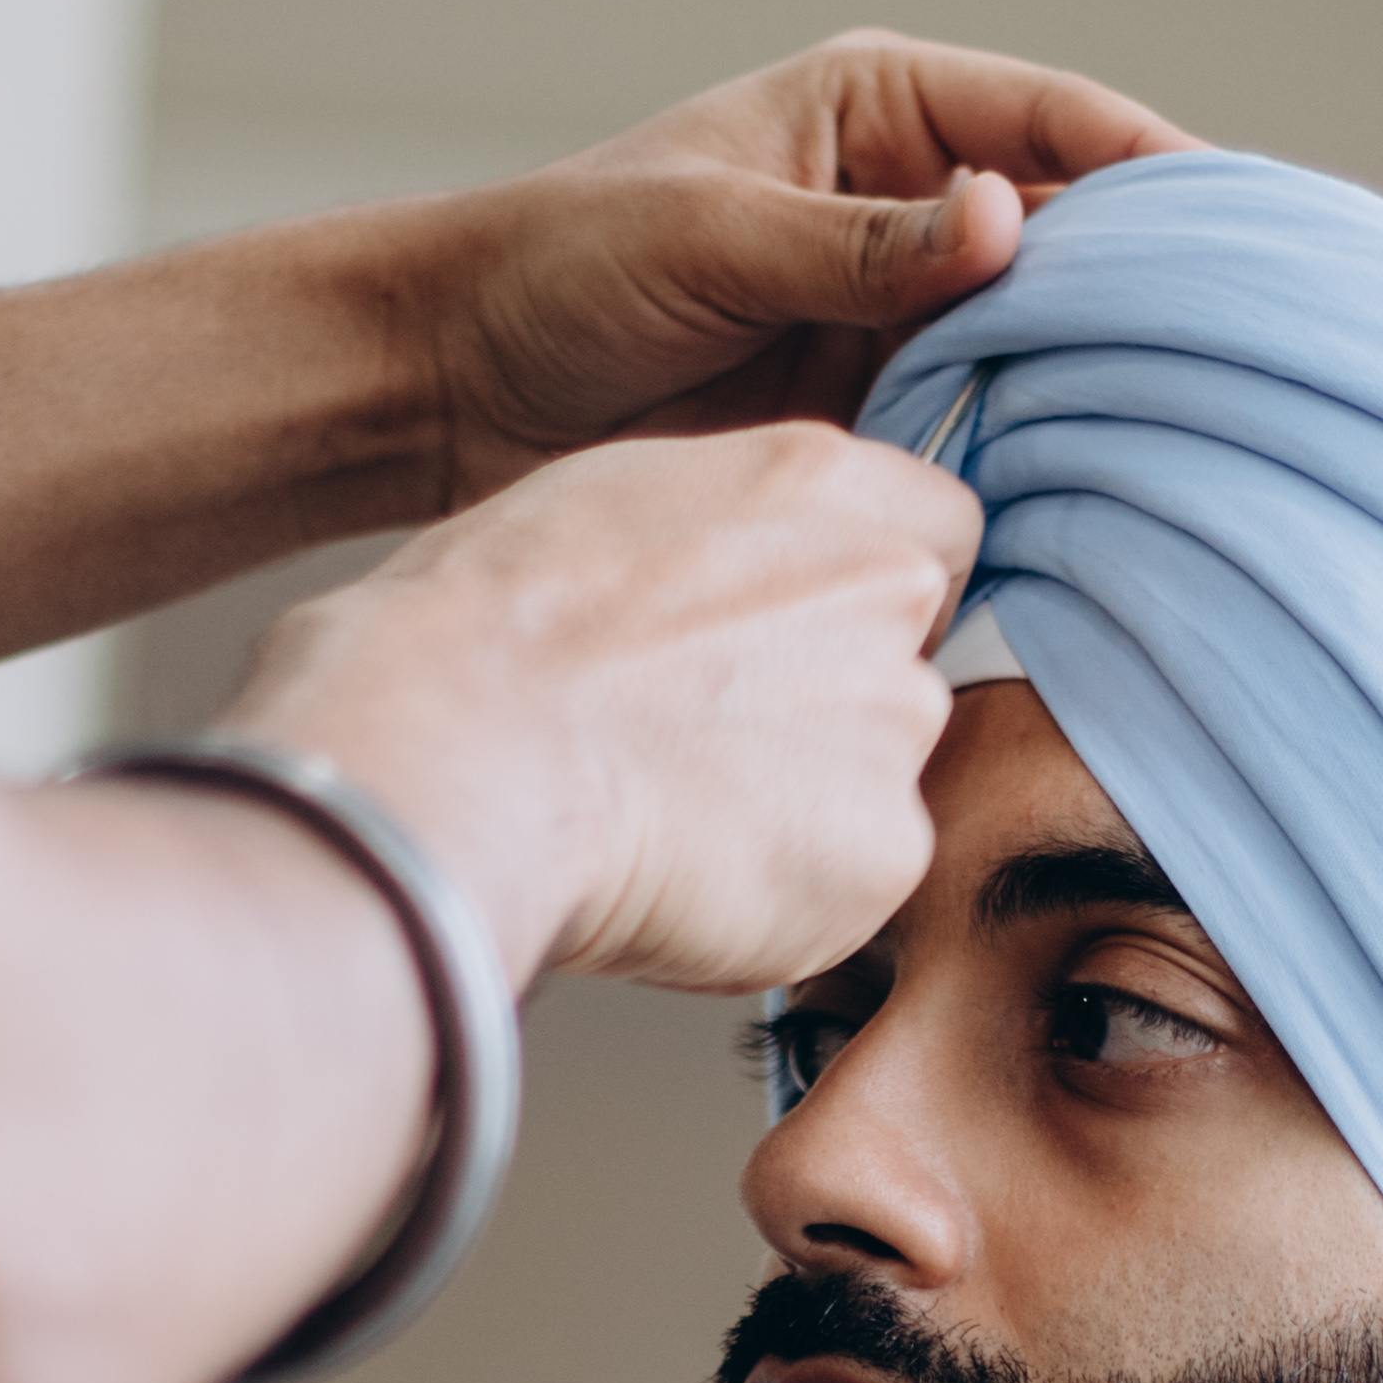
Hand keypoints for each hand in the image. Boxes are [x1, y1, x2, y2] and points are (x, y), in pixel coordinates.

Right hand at [233, 421, 977, 999]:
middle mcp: (884, 587)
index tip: (782, 643)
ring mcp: (895, 721)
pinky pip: (852, 887)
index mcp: (816, 480)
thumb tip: (720, 589)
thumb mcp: (603, 514)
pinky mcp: (883, 849)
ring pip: (879, 782)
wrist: (449, 754)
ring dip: (806, 810)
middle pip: (909, 665)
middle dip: (831, 714)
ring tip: (669, 816)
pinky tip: (681, 878)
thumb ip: (715, 542)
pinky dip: (785, 901)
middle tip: (701, 748)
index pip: (934, 529)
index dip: (861, 597)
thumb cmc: (471, 632)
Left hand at [395, 36, 1189, 499]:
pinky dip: (1043, 453)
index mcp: (880, 111)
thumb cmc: (558, 269)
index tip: (1254, 228)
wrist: (452, 390)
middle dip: (1163, 283)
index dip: (1163, 170)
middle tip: (1270, 345)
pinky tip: (1110, 492)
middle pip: (1079, 234)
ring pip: (1048, 339)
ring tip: (1218, 427)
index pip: (1058, 124)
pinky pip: (988, 426)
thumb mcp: (709, 236)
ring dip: (1113, 380)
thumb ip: (854, 243)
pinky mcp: (875, 413)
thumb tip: (1000, 220)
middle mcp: (911, 205)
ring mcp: (901, 314)